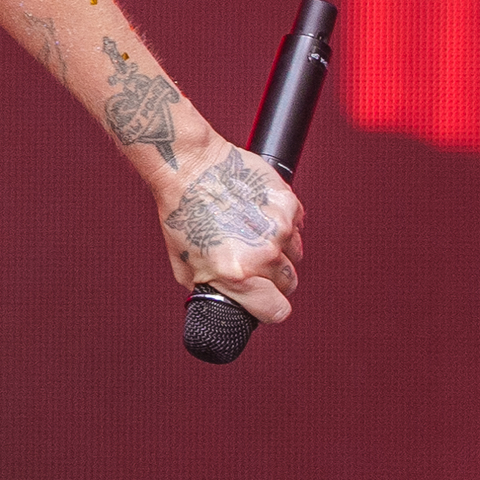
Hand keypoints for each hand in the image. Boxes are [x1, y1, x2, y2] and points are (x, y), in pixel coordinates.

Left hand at [156, 137, 301, 324]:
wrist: (190, 169)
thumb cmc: (182, 216)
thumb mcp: (184, 266)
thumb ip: (211, 290)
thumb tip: (229, 304)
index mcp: (237, 275)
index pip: (277, 310)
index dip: (270, 308)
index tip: (264, 301)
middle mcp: (263, 255)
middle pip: (288, 283)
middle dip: (273, 280)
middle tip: (251, 264)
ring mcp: (280, 229)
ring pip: (295, 255)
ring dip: (279, 252)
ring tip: (250, 235)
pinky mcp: (289, 205)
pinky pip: (297, 227)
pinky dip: (282, 226)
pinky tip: (257, 216)